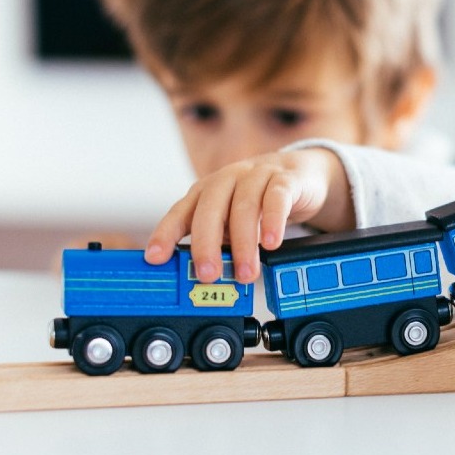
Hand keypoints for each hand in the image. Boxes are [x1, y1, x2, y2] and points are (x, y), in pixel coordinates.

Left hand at [144, 149, 354, 283]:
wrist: (299, 175)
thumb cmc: (258, 202)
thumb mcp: (232, 221)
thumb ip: (218, 243)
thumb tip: (203, 280)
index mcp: (207, 192)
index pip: (181, 212)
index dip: (166, 234)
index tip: (155, 258)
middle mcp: (227, 180)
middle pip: (210, 208)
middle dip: (206, 244)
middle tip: (208, 276)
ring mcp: (257, 176)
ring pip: (245, 205)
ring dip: (244, 242)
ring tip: (246, 273)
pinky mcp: (286, 179)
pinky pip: (277, 197)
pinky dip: (272, 221)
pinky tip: (271, 243)